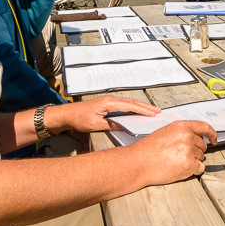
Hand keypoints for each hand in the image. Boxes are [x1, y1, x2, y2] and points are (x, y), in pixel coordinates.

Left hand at [45, 96, 160, 134]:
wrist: (68, 114)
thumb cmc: (79, 119)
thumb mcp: (95, 125)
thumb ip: (110, 125)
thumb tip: (123, 125)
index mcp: (108, 103)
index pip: (129, 106)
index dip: (142, 110)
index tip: (152, 113)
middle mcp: (110, 100)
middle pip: (131, 102)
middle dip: (145, 107)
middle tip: (157, 111)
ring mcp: (108, 101)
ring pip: (128, 102)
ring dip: (140, 106)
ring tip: (151, 110)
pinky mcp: (107, 104)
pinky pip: (123, 104)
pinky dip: (132, 107)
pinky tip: (137, 110)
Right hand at [131, 120, 217, 184]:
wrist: (138, 163)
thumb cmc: (147, 150)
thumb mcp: (165, 132)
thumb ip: (181, 132)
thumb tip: (194, 137)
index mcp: (181, 126)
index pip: (204, 127)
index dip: (211, 134)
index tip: (213, 139)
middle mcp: (187, 136)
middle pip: (202, 145)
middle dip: (195, 151)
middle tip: (181, 155)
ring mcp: (189, 151)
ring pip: (201, 158)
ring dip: (193, 161)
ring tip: (176, 162)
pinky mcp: (189, 165)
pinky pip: (200, 169)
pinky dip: (193, 171)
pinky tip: (181, 169)